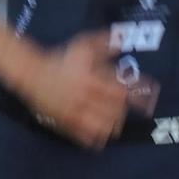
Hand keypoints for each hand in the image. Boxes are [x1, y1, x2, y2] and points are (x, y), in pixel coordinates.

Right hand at [13, 32, 129, 148]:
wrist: (32, 73)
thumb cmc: (60, 59)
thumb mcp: (82, 46)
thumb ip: (103, 43)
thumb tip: (122, 39)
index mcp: (92, 78)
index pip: (120, 92)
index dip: (136, 99)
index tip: (146, 105)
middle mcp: (85, 96)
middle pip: (114, 112)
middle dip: (122, 114)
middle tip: (123, 112)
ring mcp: (75, 111)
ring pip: (101, 127)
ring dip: (111, 127)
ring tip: (114, 125)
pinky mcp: (65, 122)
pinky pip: (84, 136)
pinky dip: (95, 139)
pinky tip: (100, 137)